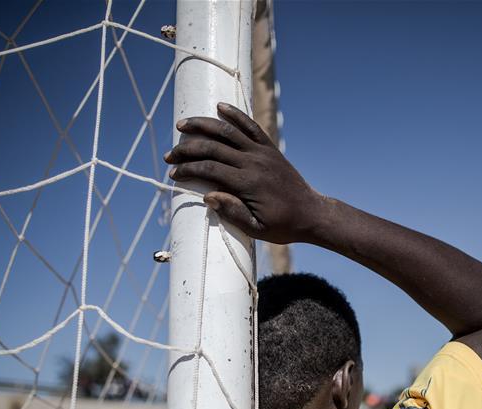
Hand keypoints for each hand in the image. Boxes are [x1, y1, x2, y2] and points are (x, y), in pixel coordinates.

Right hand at [165, 103, 323, 244]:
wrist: (311, 214)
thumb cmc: (283, 225)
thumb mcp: (257, 228)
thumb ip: (233, 212)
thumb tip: (208, 197)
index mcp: (249, 183)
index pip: (210, 169)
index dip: (189, 169)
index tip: (173, 173)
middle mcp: (254, 162)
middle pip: (214, 147)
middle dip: (187, 149)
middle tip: (169, 154)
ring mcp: (263, 153)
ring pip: (228, 131)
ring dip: (203, 125)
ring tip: (182, 124)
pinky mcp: (270, 149)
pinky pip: (250, 126)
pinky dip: (235, 115)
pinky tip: (220, 107)